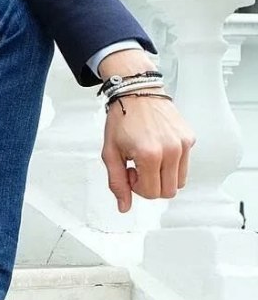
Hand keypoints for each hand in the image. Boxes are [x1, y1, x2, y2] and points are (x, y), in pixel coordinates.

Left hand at [101, 96, 195, 212]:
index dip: (137, 188)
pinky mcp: (189, 138)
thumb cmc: (121, 120)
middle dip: (151, 186)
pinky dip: (171, 165)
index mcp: (150, 154)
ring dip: (162, 177)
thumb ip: (116, 183)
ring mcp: (183, 144)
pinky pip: (184, 165)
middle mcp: (171, 150)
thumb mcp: (110, 154)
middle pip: (168, 192)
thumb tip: (124, 206)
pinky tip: (157, 150)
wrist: (136, 93)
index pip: (152, 193)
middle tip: (139, 168)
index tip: (130, 172)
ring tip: (148, 160)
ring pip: (179, 182)